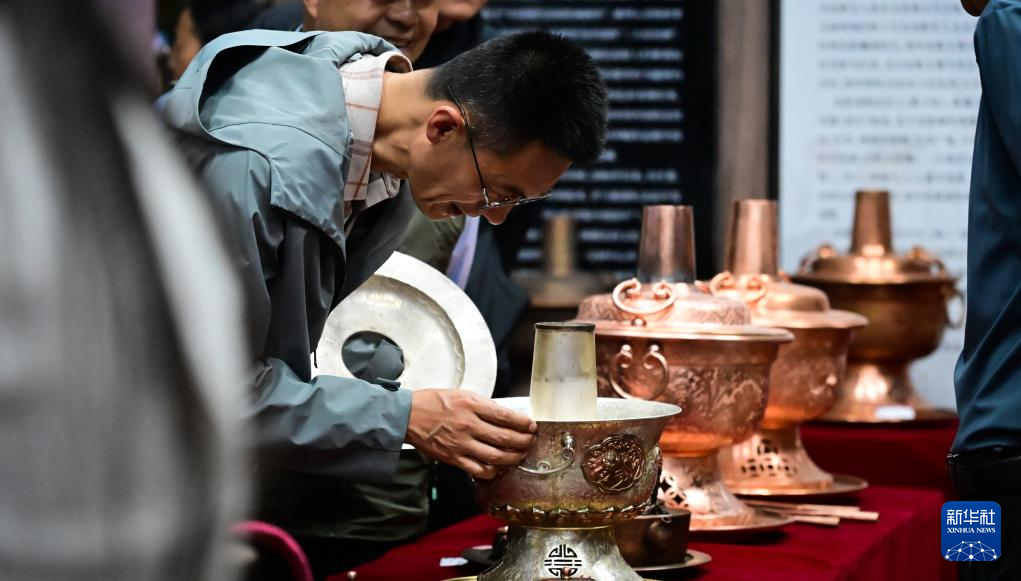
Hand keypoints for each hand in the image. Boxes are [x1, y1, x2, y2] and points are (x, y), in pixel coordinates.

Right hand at [405, 389, 536, 478]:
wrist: (408, 416)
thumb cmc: (434, 403)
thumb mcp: (462, 395)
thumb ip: (484, 406)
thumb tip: (505, 416)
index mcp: (471, 405)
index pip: (506, 416)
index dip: (523, 423)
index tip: (531, 425)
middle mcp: (468, 425)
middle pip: (505, 438)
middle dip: (524, 441)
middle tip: (530, 441)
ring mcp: (461, 444)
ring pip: (496, 456)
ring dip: (513, 457)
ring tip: (520, 454)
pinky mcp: (454, 458)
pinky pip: (478, 470)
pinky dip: (492, 471)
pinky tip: (497, 467)